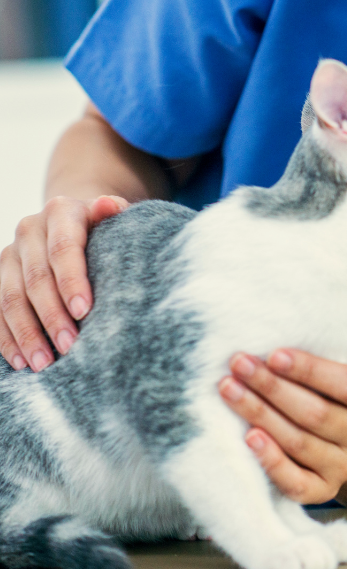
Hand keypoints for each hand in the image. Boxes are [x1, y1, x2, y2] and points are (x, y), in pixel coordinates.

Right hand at [0, 195, 128, 370]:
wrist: (73, 220)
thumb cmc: (104, 227)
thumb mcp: (114, 216)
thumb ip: (113, 212)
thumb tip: (109, 205)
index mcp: (60, 212)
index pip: (63, 250)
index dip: (72, 281)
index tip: (84, 311)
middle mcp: (29, 230)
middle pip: (36, 279)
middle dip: (51, 316)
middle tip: (69, 347)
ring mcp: (9, 254)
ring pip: (9, 298)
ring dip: (25, 334)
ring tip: (43, 363)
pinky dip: (6, 338)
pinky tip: (20, 360)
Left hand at [219, 328, 346, 503]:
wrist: (344, 439)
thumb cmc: (337, 390)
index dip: (310, 370)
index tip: (274, 354)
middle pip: (317, 413)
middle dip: (272, 387)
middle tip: (239, 364)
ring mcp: (344, 465)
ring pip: (299, 442)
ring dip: (260, 415)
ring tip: (229, 390)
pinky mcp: (323, 490)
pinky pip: (295, 482)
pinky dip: (271, 461)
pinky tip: (248, 438)